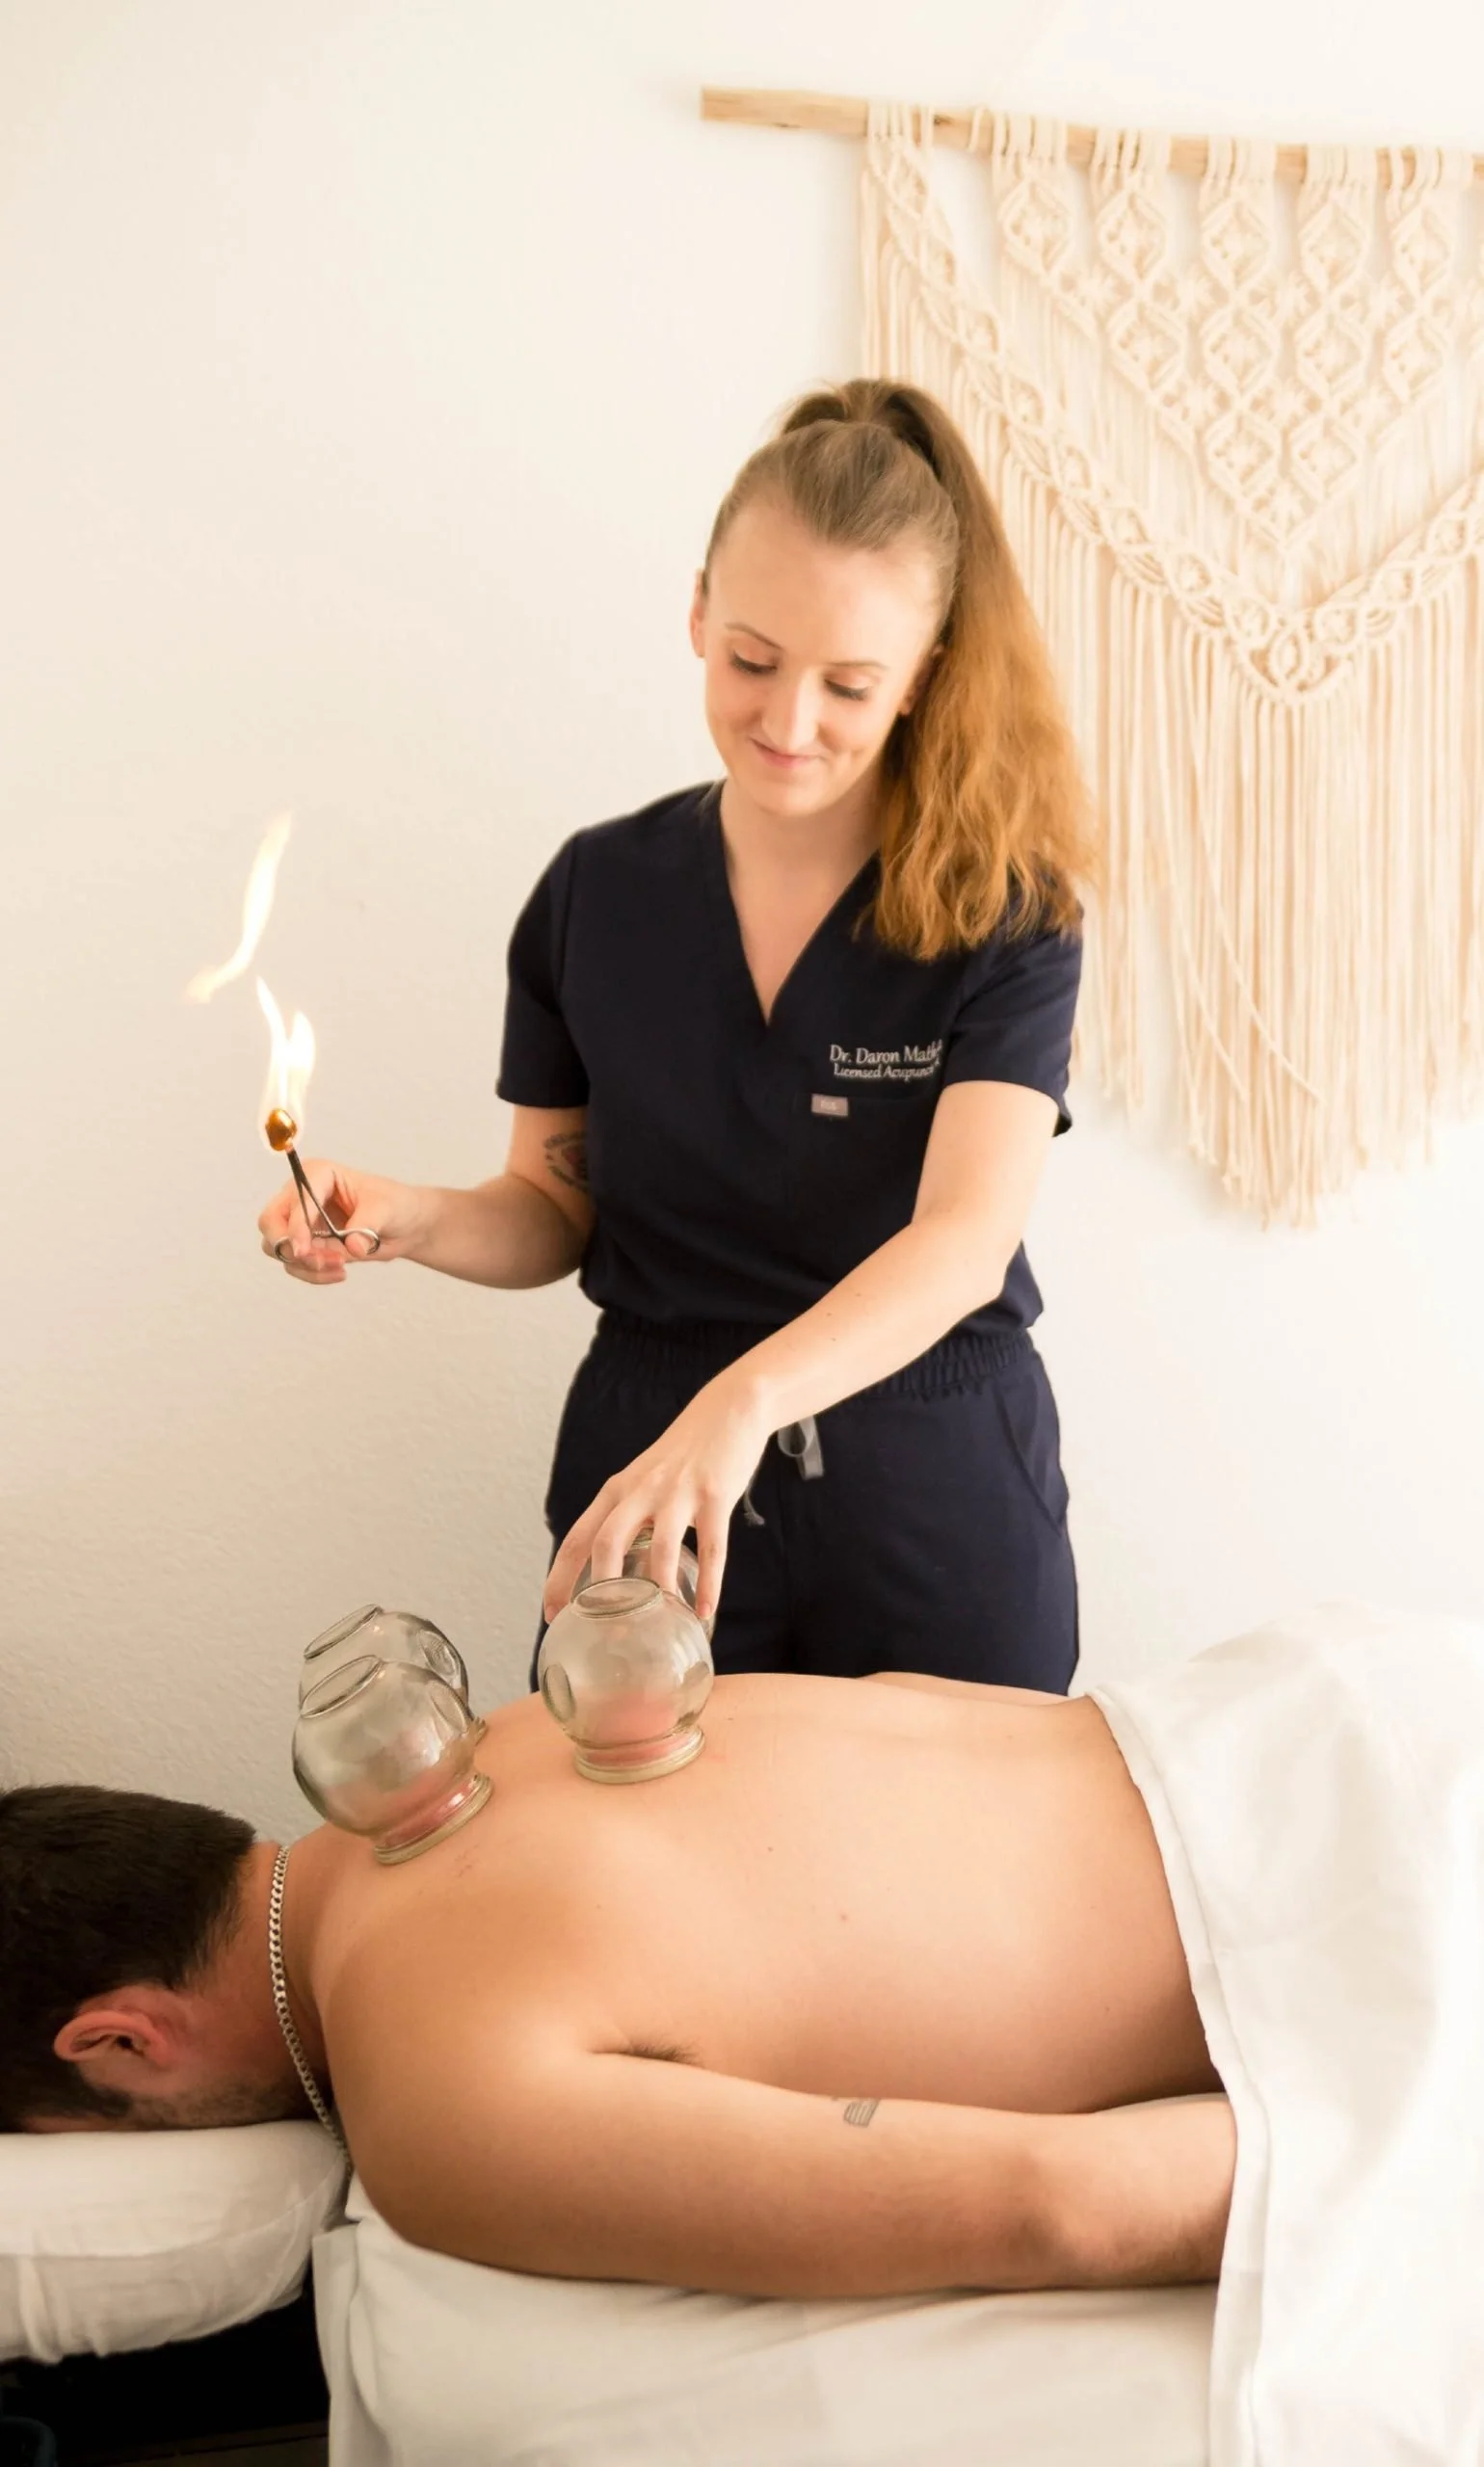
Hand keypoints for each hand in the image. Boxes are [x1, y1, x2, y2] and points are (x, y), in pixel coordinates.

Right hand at [257, 1160, 427, 1286]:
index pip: (294, 1200)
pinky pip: (294, 1264)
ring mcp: (300, 1221)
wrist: (405, 1225)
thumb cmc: (395, 1205)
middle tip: (319, 1261)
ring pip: (277, 1247)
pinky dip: (312, 1274)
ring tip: (340, 1266)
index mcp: (318, 1174)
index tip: (304, 1251)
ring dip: (305, 1264)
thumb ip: (367, 1225)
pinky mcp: (306, 1244)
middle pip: (269, 1221)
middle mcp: (301, 1195)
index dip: (294, 1226)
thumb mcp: (386, 1209)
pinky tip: (340, 1272)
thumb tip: (353, 1247)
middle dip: (289, 1246)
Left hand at [543, 1374, 771, 1627]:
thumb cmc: (683, 1455)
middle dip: (601, 1592)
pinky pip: (711, 1547)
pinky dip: (709, 1583)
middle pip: (607, 1543)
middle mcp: (640, 1491)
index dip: (559, 1579)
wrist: (728, 1410)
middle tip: (604, 1633)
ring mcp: (678, 1493)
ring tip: (658, 1628)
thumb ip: (628, 1517)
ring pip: (659, 1549)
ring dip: (658, 1593)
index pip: (577, 1539)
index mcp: (617, 1491)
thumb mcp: (643, 1480)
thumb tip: (615, 1572)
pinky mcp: (715, 1496)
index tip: (551, 1615)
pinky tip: (707, 1612)